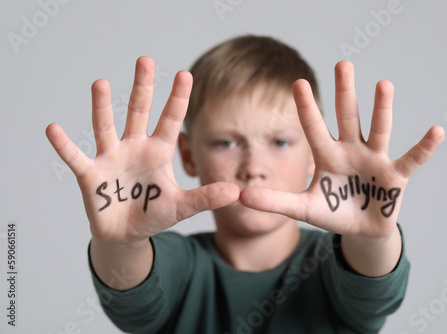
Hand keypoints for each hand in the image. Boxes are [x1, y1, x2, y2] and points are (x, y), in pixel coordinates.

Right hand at [46, 57, 238, 243]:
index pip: (171, 120)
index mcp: (158, 152)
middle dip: (143, 87)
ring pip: (106, 127)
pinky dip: (64, 145)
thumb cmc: (153, 214)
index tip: (186, 73)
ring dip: (103, 106)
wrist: (127, 234)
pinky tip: (53, 128)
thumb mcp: (182, 206)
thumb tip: (236, 193)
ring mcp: (111, 159)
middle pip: (138, 112)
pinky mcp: (91, 175)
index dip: (178, 99)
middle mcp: (134, 148)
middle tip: (146, 60)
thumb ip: (205, 198)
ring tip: (101, 83)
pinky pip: (75, 157)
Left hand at [240, 61, 443, 238]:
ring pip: (378, 130)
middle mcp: (351, 151)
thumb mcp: (302, 208)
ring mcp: (374, 161)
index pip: (315, 129)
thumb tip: (241, 196)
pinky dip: (424, 147)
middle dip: (345, 93)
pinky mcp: (395, 176)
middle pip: (348, 118)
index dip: (307, 108)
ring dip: (381, 109)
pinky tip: (436, 130)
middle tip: (342, 64)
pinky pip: (411, 158)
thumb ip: (275, 201)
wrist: (360, 230)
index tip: (298, 82)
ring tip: (383, 84)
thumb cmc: (332, 213)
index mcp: (328, 156)